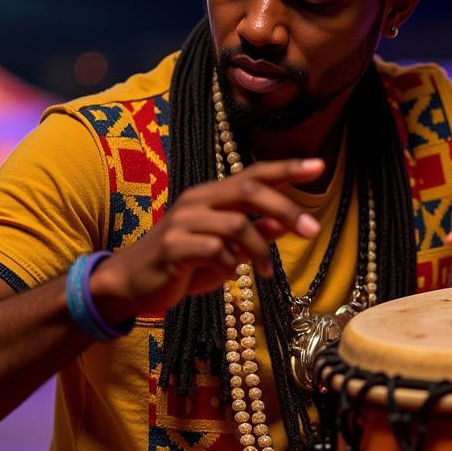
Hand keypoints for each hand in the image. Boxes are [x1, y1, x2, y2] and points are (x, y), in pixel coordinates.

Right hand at [89, 158, 325, 318]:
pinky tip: (232, 275)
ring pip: (236, 224)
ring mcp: (183, 220)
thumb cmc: (183, 267)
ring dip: (260, 250)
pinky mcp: (173, 246)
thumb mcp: (225, 251)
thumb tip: (284, 225)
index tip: (319, 165)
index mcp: (212, 196)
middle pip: (249, 190)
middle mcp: (198, 200)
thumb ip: (253, 235)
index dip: (287, 168)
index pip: (254, 173)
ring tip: (267, 272)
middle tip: (312, 230)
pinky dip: (231, 264)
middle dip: (285, 208)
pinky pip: (216, 250)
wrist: (132, 285)